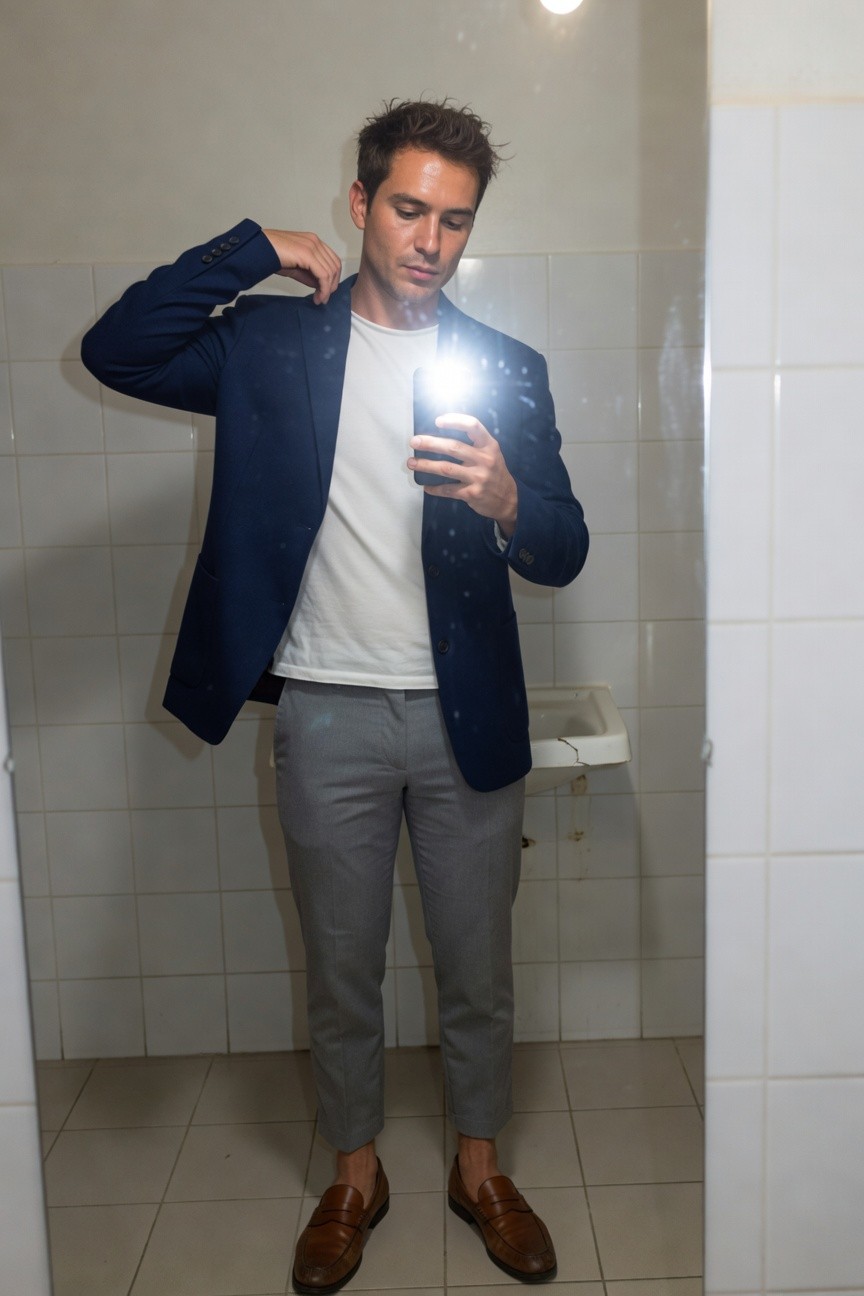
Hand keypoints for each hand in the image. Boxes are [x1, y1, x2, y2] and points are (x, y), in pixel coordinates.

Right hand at [261, 229, 341, 304]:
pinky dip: (324, 289)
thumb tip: (320, 286)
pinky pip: (323, 274)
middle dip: (332, 285)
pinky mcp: (308, 253)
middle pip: (335, 266)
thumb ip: (309, 274)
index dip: (332, 278)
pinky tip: (318, 297)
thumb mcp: (295, 267)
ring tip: (319, 299)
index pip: (332, 260)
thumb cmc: (272, 255)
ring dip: (327, 289)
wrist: (258, 248)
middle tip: (323, 298)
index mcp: (313, 241)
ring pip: (330, 271)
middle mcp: (315, 241)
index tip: (325, 292)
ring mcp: (312, 246)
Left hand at [408, 414, 517, 536]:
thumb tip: (443, 435)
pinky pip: (448, 489)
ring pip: (446, 468)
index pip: (472, 426)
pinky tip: (426, 486)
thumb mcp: (491, 453)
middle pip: (453, 447)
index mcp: (489, 446)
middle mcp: (485, 459)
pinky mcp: (472, 494)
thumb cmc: (495, 472)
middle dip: (431, 443)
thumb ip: (474, 444)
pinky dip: (435, 488)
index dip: (454, 421)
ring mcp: (478, 477)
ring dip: (426, 465)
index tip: (438, 421)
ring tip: (412, 463)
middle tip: (415, 442)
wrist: (509, 499)